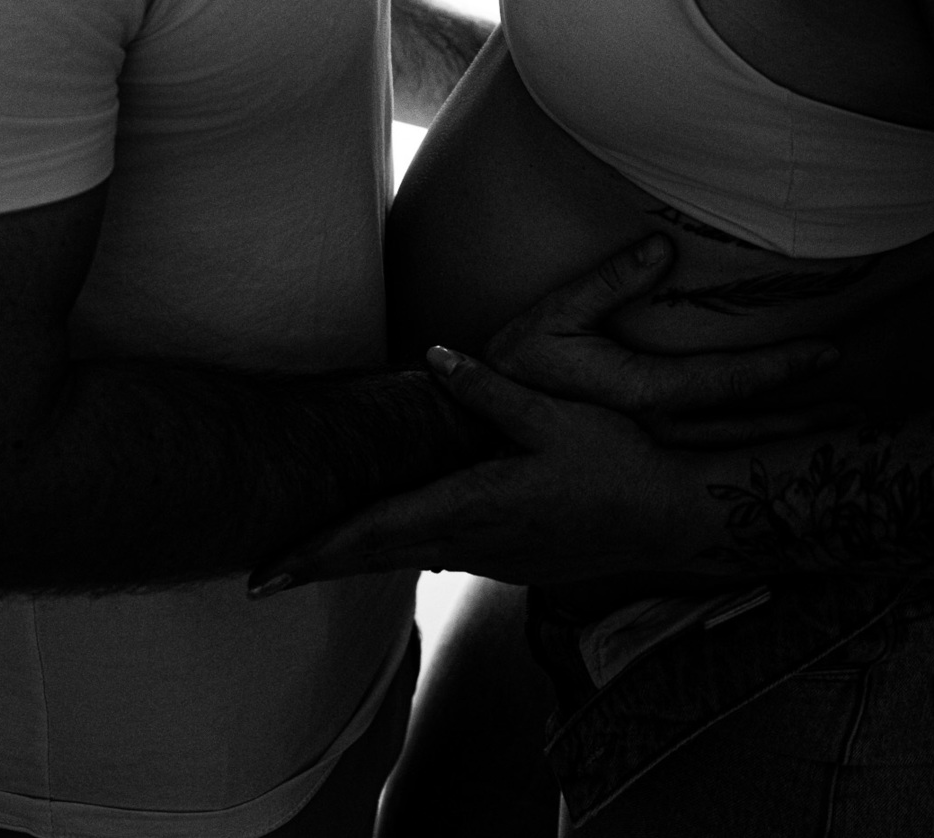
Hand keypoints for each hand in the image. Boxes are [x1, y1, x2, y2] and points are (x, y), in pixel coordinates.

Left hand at [248, 352, 694, 593]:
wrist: (674, 518)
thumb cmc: (618, 464)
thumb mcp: (557, 416)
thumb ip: (492, 391)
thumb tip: (438, 356)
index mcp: (474, 503)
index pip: (378, 530)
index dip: (317, 549)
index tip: (265, 571)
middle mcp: (476, 540)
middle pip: (380, 555)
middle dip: (319, 563)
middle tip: (260, 577)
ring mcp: (496, 558)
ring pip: (410, 558)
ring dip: (362, 557)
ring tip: (313, 554)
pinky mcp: (516, 561)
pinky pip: (443, 556)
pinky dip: (405, 551)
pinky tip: (398, 542)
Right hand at [482, 236, 859, 448]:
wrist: (472, 439)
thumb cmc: (511, 372)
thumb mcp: (555, 317)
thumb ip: (609, 281)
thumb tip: (662, 249)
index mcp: (641, 396)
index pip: (727, 381)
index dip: (780, 368)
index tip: (829, 356)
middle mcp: (654, 435)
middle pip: (744, 429)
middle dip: (800, 419)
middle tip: (858, 417)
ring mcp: (648, 457)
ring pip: (729, 453)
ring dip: (778, 443)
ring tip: (826, 435)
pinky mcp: (639, 465)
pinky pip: (704, 466)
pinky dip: (742, 461)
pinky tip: (764, 461)